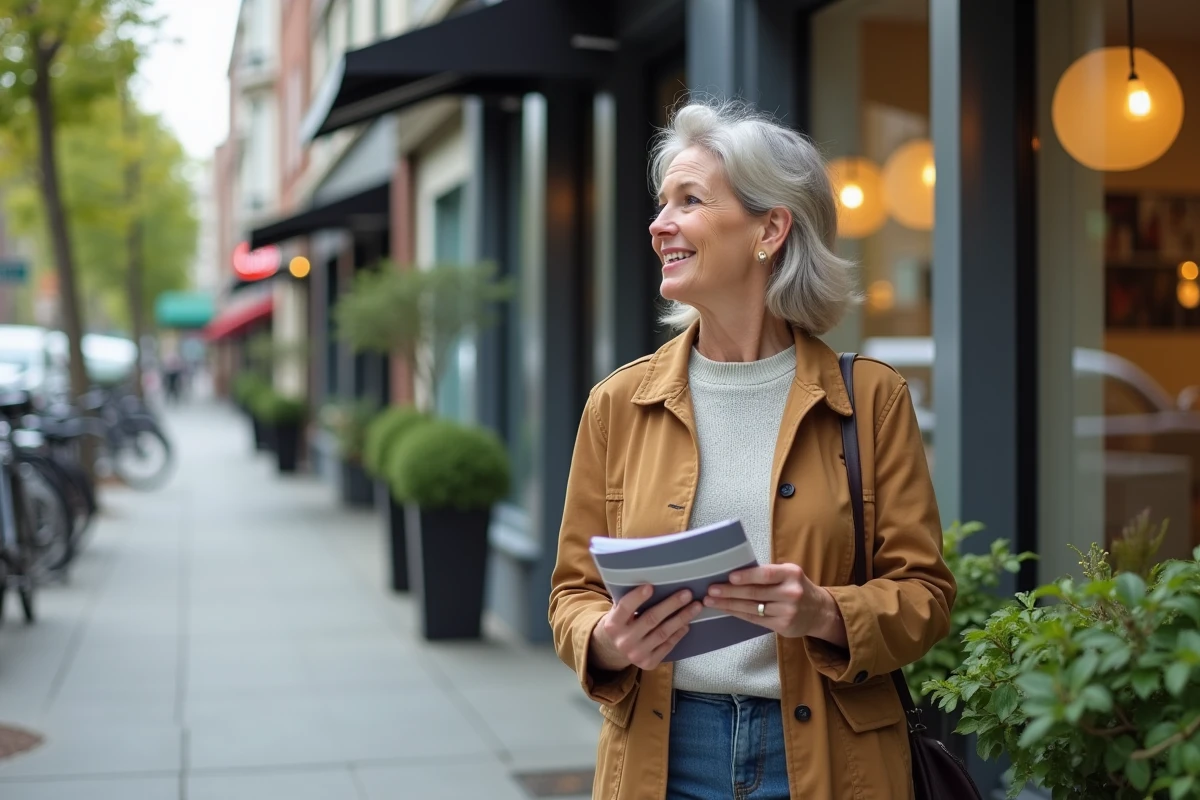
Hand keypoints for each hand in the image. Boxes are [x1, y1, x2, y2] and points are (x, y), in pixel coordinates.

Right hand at [589, 585, 703, 671]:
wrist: (615, 650)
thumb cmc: (621, 621)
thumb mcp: (618, 611)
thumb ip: (629, 600)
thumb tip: (653, 578)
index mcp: (612, 624)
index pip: (625, 608)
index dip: (637, 597)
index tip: (651, 586)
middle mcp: (623, 640)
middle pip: (651, 619)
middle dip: (671, 605)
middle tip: (687, 593)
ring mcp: (636, 654)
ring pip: (663, 633)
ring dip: (681, 618)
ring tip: (695, 607)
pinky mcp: (648, 663)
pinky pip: (667, 646)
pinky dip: (678, 634)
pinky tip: (687, 624)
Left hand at [704, 563, 846, 644]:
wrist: (819, 611)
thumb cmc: (796, 587)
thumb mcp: (788, 574)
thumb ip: (767, 574)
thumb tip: (733, 573)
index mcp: (791, 574)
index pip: (766, 574)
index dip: (747, 576)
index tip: (729, 577)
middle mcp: (790, 593)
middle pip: (755, 593)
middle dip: (730, 592)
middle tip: (711, 590)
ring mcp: (787, 611)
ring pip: (752, 608)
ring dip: (729, 604)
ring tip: (712, 601)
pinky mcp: (783, 626)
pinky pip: (755, 620)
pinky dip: (738, 614)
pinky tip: (726, 610)